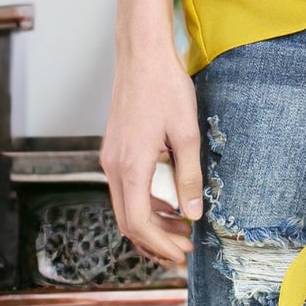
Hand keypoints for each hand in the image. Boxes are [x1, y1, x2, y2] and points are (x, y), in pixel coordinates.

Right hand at [100, 39, 205, 268]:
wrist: (142, 53)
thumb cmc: (164, 86)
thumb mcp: (185, 133)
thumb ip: (189, 176)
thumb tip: (193, 213)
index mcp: (130, 166)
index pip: (139, 223)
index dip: (161, 244)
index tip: (183, 253)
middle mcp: (114, 166)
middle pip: (128, 221)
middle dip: (156, 241)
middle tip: (184, 250)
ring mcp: (112, 157)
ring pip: (125, 206)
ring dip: (151, 223)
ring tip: (179, 229)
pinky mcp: (115, 148)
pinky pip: (125, 187)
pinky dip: (144, 202)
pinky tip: (167, 202)